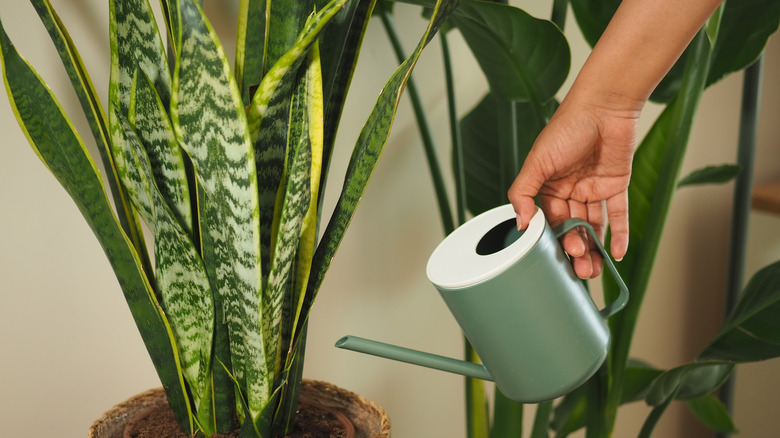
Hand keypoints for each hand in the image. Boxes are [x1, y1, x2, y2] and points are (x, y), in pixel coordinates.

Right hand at [507, 97, 635, 278]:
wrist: (605, 106)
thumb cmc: (566, 128)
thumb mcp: (537, 161)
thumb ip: (523, 192)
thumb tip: (521, 223)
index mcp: (547, 185)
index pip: (548, 220)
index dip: (552, 239)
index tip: (555, 256)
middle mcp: (569, 190)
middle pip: (571, 227)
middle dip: (574, 249)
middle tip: (578, 267)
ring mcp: (593, 189)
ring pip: (592, 226)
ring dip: (593, 248)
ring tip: (593, 269)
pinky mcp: (616, 185)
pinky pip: (617, 214)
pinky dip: (618, 234)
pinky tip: (617, 254)